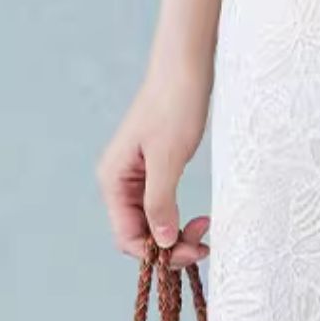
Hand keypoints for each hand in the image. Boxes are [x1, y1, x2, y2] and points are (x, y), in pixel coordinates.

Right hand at [95, 58, 212, 265]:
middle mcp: (119, 181)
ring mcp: (136, 176)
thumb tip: (160, 243)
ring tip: (206, 229)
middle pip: (138, 233)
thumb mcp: (168, 157)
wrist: (186, 67)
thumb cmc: (175, 104)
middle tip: (205, 245)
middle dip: (170, 244)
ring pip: (152, 221)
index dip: (157, 253)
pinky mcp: (154, 169)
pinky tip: (199, 217)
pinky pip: (161, 205)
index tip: (192, 252)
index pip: (127, 236)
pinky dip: (178, 216)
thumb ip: (160, 201)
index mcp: (114, 179)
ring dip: (176, 232)